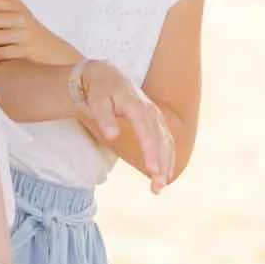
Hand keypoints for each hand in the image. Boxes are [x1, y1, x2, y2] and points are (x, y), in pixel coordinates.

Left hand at [73, 59, 175, 191]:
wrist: (107, 76)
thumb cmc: (100, 91)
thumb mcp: (97, 101)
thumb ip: (104, 118)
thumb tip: (111, 136)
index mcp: (137, 105)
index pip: (147, 131)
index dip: (151, 152)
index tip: (153, 171)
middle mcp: (150, 110)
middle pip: (160, 139)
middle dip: (162, 164)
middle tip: (158, 187)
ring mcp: (155, 115)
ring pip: (166, 141)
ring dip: (167, 163)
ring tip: (160, 186)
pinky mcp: (155, 120)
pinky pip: (166, 139)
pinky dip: (168, 156)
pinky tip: (165, 173)